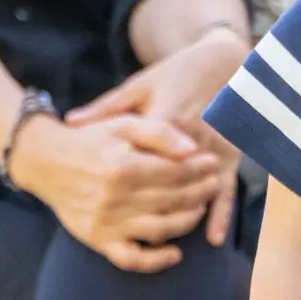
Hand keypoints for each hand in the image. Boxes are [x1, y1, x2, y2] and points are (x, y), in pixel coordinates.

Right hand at [13, 114, 221, 272]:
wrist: (48, 162)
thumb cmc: (92, 139)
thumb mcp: (125, 123)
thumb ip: (160, 132)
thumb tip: (192, 149)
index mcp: (124, 166)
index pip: (174, 172)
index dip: (199, 169)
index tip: (213, 162)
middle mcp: (115, 199)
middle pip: (171, 200)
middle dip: (200, 192)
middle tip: (213, 183)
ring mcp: (106, 223)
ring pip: (159, 229)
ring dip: (188, 220)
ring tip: (201, 207)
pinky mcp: (98, 240)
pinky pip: (130, 259)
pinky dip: (155, 261)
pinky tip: (175, 253)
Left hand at [67, 29, 244, 244]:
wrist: (218, 61)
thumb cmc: (173, 74)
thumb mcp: (139, 86)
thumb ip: (107, 107)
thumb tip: (70, 121)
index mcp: (166, 116)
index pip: (144, 157)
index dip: (127, 181)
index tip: (106, 197)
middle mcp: (192, 136)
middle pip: (171, 179)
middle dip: (152, 204)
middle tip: (131, 224)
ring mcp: (213, 147)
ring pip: (198, 188)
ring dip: (183, 214)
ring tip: (163, 237)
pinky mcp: (230, 153)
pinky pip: (227, 187)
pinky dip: (221, 213)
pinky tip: (212, 237)